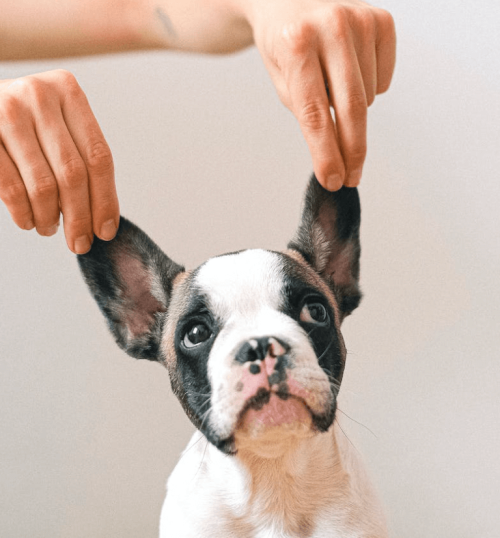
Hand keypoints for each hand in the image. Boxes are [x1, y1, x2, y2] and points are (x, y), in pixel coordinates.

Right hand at [0, 69, 118, 252]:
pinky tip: (28, 222)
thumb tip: (105, 221)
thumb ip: (82, 160)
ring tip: (50, 229)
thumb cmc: (28, 125)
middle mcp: (39, 95)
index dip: (106, 200)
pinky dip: (23, 212)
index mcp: (68, 91)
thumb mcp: (59, 127)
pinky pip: (10, 186)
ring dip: (49, 218)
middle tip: (80, 243)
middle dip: (80, 217)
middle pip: (73, 173)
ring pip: (43, 184)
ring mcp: (6, 111)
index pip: (99, 157)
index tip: (106, 231)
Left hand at [243, 0, 395, 189]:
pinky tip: (350, 72)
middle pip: (351, 108)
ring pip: (368, 97)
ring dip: (352, 109)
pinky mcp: (381, 20)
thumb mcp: (283, 81)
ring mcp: (360, 19)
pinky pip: (384, 79)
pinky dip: (370, 88)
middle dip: (352, 151)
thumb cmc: (284, 45)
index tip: (334, 180)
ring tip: (331, 85)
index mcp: (296, 44)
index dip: (326, 153)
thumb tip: (338, 153)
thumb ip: (309, 113)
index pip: (315, 113)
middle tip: (351, 177)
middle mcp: (331, 25)